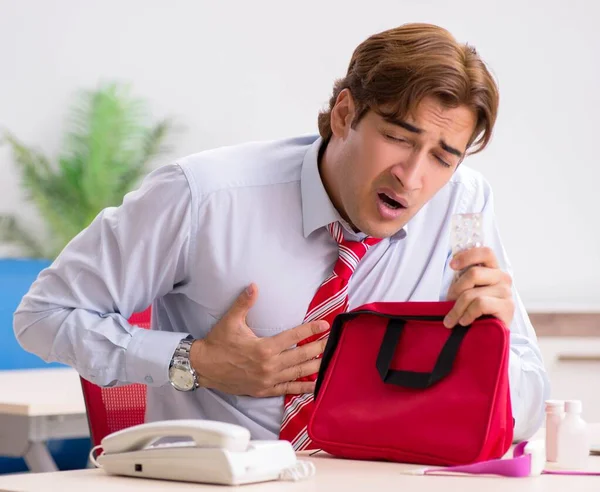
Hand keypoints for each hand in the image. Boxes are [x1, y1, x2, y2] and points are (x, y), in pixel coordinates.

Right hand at [190, 283, 328, 396]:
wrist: (203, 367)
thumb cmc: (218, 343)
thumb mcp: (230, 321)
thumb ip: (244, 303)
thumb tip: (253, 285)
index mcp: (264, 348)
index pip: (293, 337)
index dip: (310, 330)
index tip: (324, 325)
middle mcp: (269, 365)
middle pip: (300, 355)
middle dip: (318, 348)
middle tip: (332, 341)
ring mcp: (267, 380)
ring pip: (297, 372)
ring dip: (314, 366)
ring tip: (328, 360)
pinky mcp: (264, 390)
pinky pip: (287, 389)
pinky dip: (302, 388)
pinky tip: (314, 385)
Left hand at [443, 247, 514, 328]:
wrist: (487, 335)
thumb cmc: (474, 311)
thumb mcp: (466, 291)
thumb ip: (463, 278)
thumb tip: (453, 264)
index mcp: (492, 270)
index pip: (485, 253)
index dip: (467, 256)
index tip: (452, 265)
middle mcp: (502, 278)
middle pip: (473, 273)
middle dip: (456, 289)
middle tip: (449, 302)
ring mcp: (506, 292)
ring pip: (472, 293)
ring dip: (457, 308)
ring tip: (452, 318)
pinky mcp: (507, 306)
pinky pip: (480, 304)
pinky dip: (467, 314)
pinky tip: (464, 322)